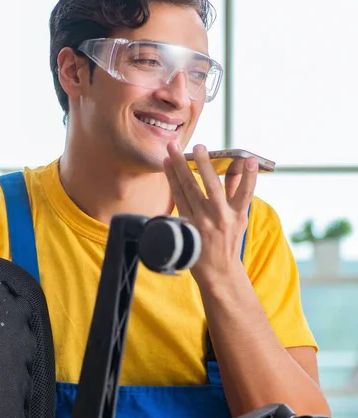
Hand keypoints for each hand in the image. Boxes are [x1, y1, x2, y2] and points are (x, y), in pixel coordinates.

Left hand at [163, 143, 257, 283]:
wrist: (218, 271)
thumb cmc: (229, 240)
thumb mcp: (239, 219)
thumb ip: (236, 192)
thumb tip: (238, 168)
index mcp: (237, 215)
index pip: (245, 192)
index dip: (248, 176)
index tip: (249, 159)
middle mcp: (220, 218)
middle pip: (211, 187)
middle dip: (204, 165)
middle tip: (198, 146)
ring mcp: (202, 223)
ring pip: (189, 189)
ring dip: (179, 167)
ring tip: (173, 150)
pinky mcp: (187, 226)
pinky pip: (178, 198)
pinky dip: (172, 182)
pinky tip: (167, 169)